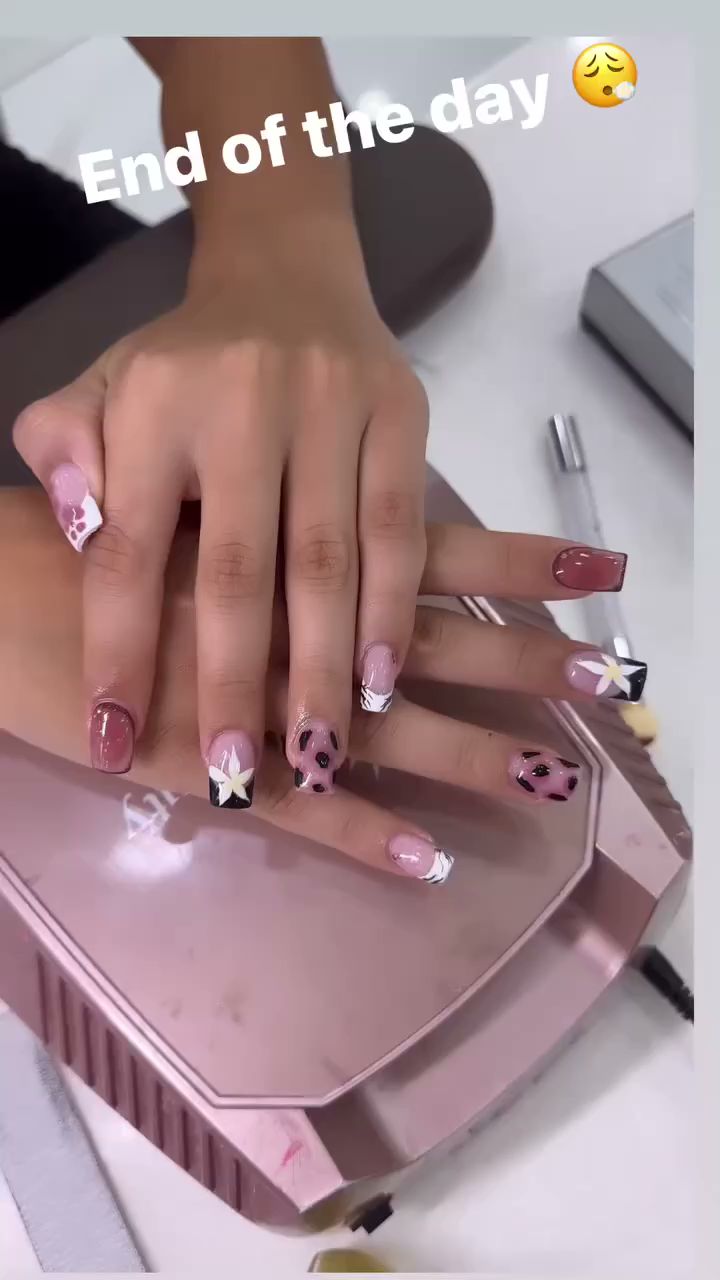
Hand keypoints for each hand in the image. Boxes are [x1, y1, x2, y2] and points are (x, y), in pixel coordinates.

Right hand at [0, 490, 640, 885]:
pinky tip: (427, 859)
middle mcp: (294, 623)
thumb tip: (318, 508)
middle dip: (523, 661)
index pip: (429, 548)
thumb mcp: (162, 481)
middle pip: (432, 643)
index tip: (598, 568)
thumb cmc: (67, 541)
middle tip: (607, 680)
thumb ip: (242, 491)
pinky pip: (302, 812)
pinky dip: (364, 835)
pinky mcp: (210, 771)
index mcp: (289, 548)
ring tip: (554, 782)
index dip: (515, 559)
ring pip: (387, 734)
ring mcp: (257, 704)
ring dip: (475, 758)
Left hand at [12, 216, 427, 802]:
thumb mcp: (102, 389)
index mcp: (154, 409)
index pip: (126, 549)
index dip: (118, 653)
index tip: (109, 747)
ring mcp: (331, 407)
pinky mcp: (401, 415)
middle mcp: (242, 404)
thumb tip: (78, 534)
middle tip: (233, 780)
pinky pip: (402, 529)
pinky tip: (382, 680)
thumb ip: (65, 452)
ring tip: (317, 756)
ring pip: (330, 560)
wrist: (286, 269)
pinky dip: (392, 610)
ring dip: (325, 667)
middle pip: (237, 570)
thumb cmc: (186, 361)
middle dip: (233, 684)